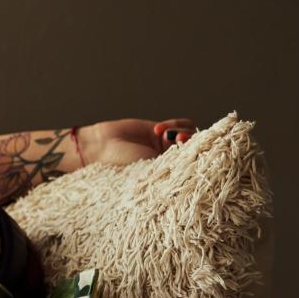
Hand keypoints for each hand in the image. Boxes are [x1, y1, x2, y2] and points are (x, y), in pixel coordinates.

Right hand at [76, 117, 194, 167]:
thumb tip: (197, 157)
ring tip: (163, 134)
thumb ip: (174, 162)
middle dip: (189, 140)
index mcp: (170, 174)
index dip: (196, 154)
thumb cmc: (122, 164)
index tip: (188, 150)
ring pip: (189, 132)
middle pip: (196, 146)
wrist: (101, 147)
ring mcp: (166, 144)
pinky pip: (179, 123)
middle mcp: (170, 159)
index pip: (195, 163)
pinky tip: (156, 129)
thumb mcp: (151, 167)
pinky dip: (172, 124)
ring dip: (179, 130)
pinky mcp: (161, 131)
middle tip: (178, 139)